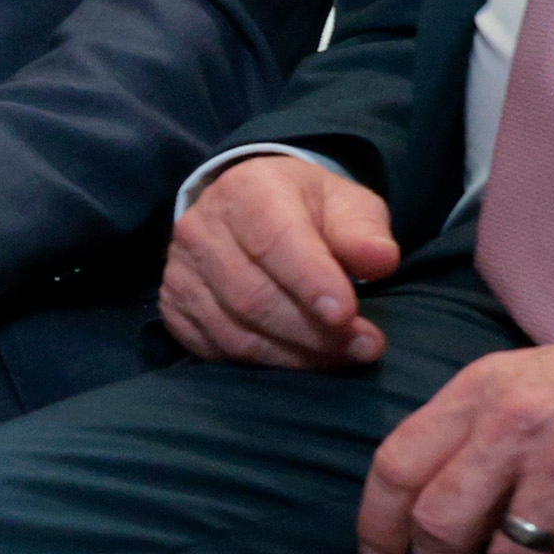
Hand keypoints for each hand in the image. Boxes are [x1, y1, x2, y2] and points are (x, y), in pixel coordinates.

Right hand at [163, 153, 400, 370]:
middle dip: (313, 331)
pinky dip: (262, 364)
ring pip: (234, 330)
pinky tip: (298, 359)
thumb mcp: (345, 205)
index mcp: (247, 190)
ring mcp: (180, 271)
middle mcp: (201, 228)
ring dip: (293, 355)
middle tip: (364, 347)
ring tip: (339, 358)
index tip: (347, 315)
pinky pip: (215, 348)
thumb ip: (364, 232)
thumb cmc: (307, 210)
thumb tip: (380, 260)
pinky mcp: (173, 306)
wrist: (249, 209)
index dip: (311, 283)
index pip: (274, 242)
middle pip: (253, 296)